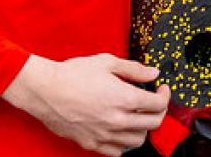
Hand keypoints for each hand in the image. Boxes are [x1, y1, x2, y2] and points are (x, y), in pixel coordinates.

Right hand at [2, 53, 169, 154]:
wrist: (45, 90)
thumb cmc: (72, 74)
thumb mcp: (107, 62)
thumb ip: (134, 69)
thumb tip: (152, 74)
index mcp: (124, 98)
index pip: (158, 105)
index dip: (165, 95)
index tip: (161, 90)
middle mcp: (117, 120)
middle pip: (153, 124)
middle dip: (159, 112)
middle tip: (154, 103)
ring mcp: (104, 134)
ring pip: (137, 141)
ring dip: (142, 128)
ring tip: (137, 117)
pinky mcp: (91, 143)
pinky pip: (117, 152)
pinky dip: (123, 143)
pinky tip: (120, 130)